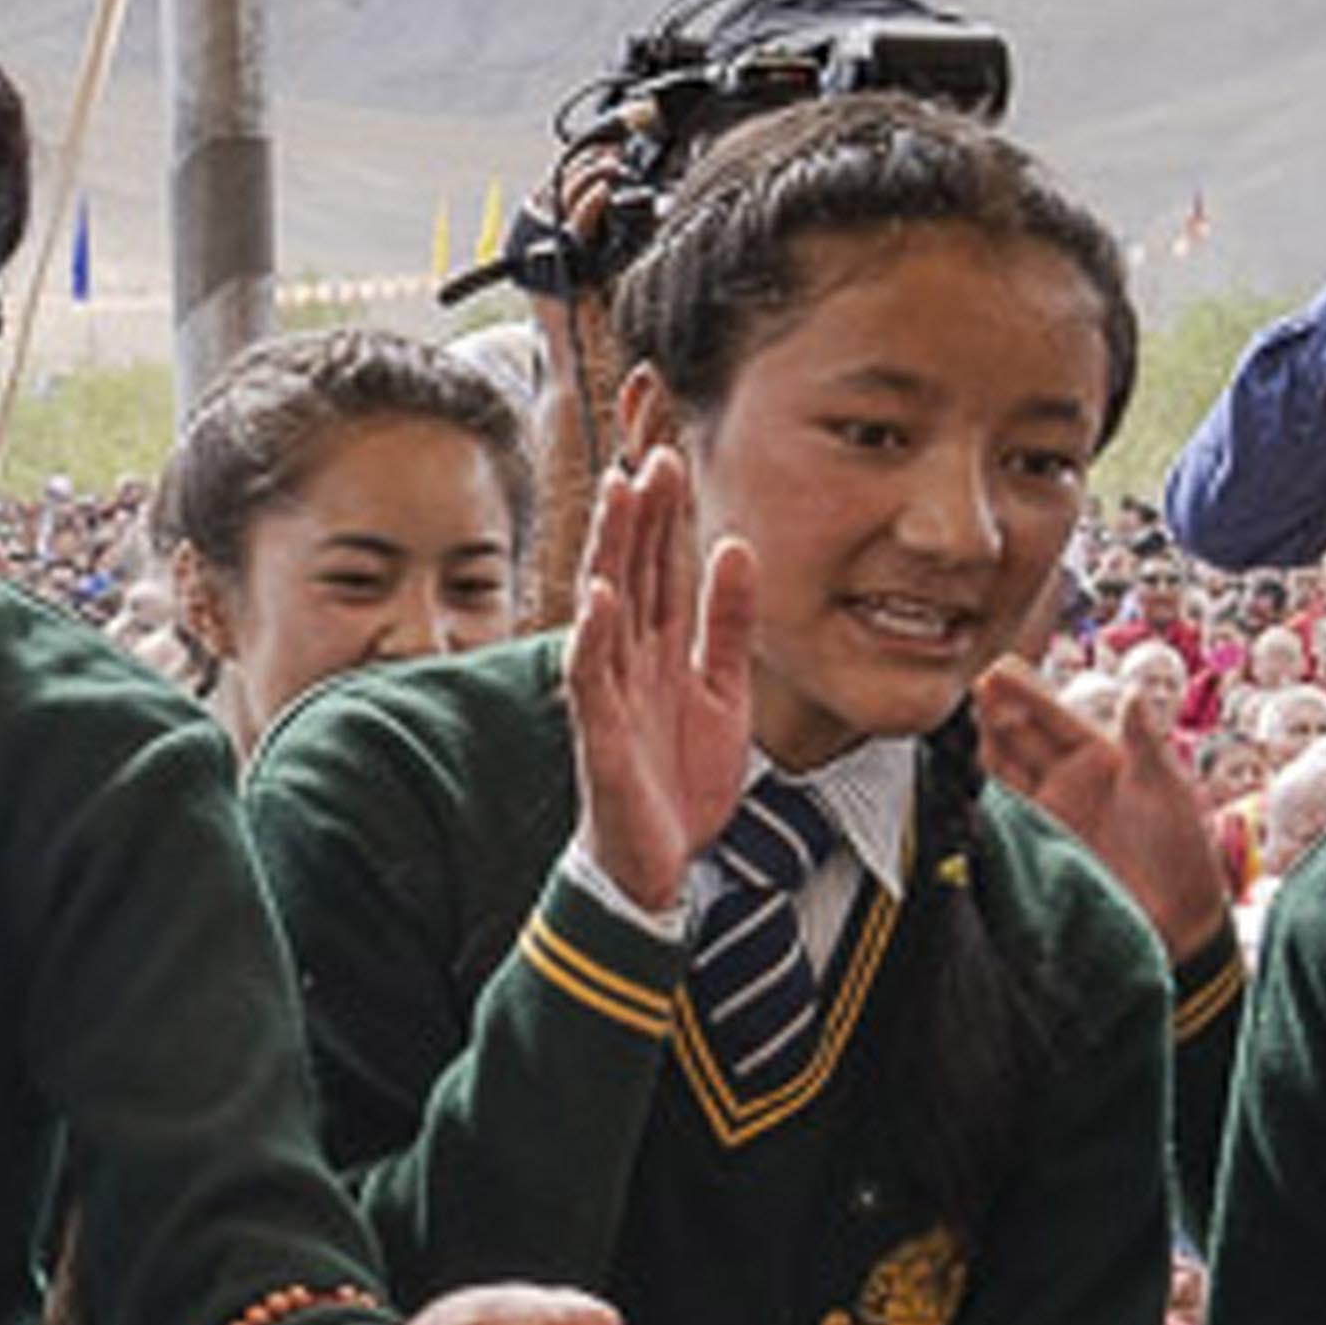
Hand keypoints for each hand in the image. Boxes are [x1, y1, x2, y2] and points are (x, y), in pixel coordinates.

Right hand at [560, 444, 762, 917]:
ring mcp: (609, 694)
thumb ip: (728, 622)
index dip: (662, 517)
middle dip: (637, 516)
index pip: (657, 568)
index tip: (670, 458)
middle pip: (629, 573)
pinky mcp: (600, 735)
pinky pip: (591, 680)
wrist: (658, 867)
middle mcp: (627, 661)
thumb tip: (734, 548)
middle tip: (650, 457)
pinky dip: (592, 638)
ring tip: (619, 499)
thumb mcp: (724, 689)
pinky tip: (599, 600)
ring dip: (612, 553)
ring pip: (606, 609)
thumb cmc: (680, 780)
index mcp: (657, 649)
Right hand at [979, 658, 1237, 960]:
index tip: (999, 667)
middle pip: (1021, 738)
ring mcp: (1050, 813)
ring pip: (1004, 770)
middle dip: (993, 712)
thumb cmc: (1183, 852)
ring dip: (981, 746)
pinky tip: (963, 776)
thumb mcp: (1168, 790)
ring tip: (958, 721)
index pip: (1055, 717)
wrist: (1175, 919)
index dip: (1027, 693)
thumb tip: (1134, 694)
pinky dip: (982, 794)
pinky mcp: (1036, 845)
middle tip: (969, 688)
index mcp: (1102, 758)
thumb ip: (1145, 742)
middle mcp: (1069, 781)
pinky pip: (1002, 813)